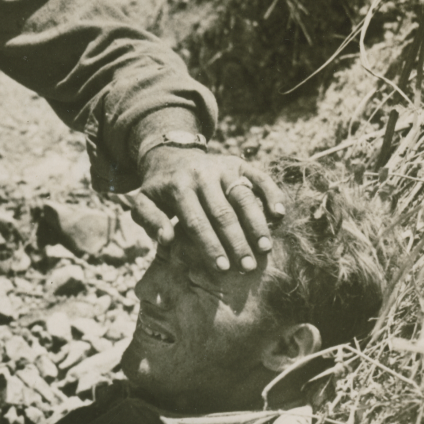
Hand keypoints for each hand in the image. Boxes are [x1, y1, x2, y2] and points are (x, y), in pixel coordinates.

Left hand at [127, 149, 285, 272]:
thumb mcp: (143, 202)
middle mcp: (203, 174)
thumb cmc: (159, 190)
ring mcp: (223, 167)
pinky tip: (279, 214)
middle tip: (248, 267)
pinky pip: (259, 176)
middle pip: (223, 212)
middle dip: (236, 242)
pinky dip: (271, 193)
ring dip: (256, 223)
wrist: (171, 155)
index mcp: (178, 187)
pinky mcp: (238, 163)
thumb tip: (166, 239)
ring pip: (244, 196)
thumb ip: (149, 221)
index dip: (210, 246)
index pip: (197, 222)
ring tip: (265, 248)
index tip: (221, 268)